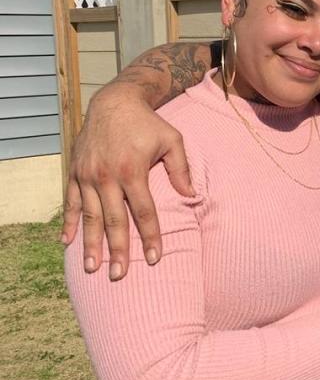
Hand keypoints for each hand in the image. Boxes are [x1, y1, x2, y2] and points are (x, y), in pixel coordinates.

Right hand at [61, 84, 193, 279]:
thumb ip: (181, 169)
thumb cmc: (148, 123)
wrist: (114, 102)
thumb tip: (192, 195)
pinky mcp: (75, 172)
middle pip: (114, 220)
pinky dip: (68, 222)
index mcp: (133, 170)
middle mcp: (107, 176)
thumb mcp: (172, 140)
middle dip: (118, 250)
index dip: (150, 236)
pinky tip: (67, 242)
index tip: (155, 258)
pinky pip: (70, 202)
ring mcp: (87, 175)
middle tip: (119, 277)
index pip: (144, 211)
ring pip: (89, 216)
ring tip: (93, 268)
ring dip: (90, 244)